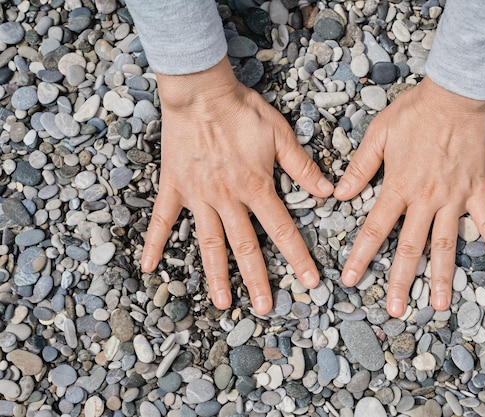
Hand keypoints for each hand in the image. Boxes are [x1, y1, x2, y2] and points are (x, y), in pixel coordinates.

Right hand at [141, 57, 333, 314]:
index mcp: (256, 187)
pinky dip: (155, 243)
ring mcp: (199, 196)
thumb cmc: (242, 110)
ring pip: (209, 243)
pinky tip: (149, 267)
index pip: (282, 230)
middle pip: (245, 247)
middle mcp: (228, 199)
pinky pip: (162, 220)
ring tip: (224, 303)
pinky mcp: (175, 188)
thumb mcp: (281, 135)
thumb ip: (302, 167)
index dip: (298, 258)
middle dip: (258, 280)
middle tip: (266, 309)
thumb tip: (328, 192)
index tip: (310, 282)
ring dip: (217, 276)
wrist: (201, 92)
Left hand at [335, 76, 484, 316]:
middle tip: (395, 310)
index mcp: (398, 187)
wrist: (455, 95)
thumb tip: (339, 195)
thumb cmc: (415, 112)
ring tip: (441, 307)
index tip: (351, 280)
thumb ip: (360, 168)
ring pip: (447, 244)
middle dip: (401, 281)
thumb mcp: (378, 135)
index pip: (374, 229)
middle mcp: (426, 199)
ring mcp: (454, 198)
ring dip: (443, 277)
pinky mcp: (476, 190)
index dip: (361, 256)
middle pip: (410, 247)